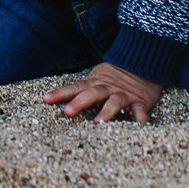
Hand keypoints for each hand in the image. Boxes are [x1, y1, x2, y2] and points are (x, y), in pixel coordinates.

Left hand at [44, 62, 162, 124]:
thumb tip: (56, 99)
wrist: (142, 62)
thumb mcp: (97, 78)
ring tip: (98, 122)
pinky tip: (139, 125)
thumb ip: (82, 89)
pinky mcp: (140, 101)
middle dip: (79, 102)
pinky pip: (140, 110)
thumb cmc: (115, 76)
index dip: (60, 93)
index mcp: (95, 84)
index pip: (75, 88)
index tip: (46, 99)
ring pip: (114, 102)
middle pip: (92, 94)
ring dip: (106, 111)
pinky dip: (140, 117)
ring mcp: (124, 95)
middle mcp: (108, 89)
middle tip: (67, 112)